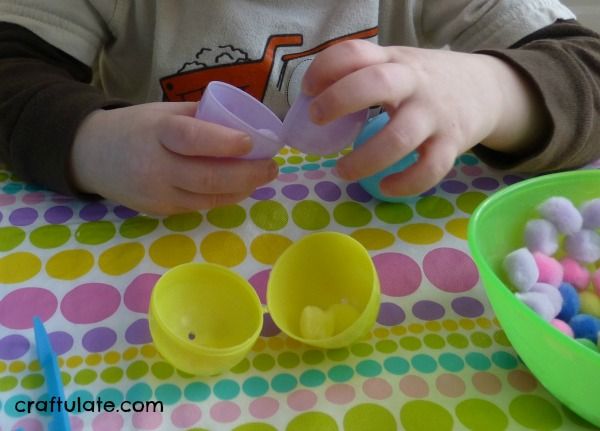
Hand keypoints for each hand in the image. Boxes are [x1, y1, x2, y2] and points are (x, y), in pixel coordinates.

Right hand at [71, 102, 277, 214]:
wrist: (92, 156)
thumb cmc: (136, 127)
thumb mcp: (164, 111)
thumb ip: (201, 117)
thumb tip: (246, 124)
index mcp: (157, 131)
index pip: (191, 139)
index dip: (224, 143)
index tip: (252, 143)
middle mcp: (156, 166)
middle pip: (208, 178)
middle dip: (248, 175)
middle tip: (272, 166)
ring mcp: (158, 194)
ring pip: (209, 198)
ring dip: (242, 189)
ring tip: (263, 176)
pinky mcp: (161, 211)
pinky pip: (200, 206)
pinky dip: (225, 197)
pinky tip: (240, 187)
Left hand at [302, 40, 547, 195]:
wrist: (486, 89)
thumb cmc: (425, 82)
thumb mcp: (396, 66)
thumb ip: (361, 78)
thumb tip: (312, 105)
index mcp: (393, 61)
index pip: (355, 53)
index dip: (324, 69)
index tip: (306, 91)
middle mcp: (414, 83)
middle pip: (376, 84)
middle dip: (339, 101)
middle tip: (317, 120)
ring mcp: (434, 114)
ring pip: (399, 137)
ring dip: (365, 159)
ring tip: (341, 171)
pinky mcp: (452, 144)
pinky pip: (429, 169)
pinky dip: (405, 184)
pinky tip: (385, 186)